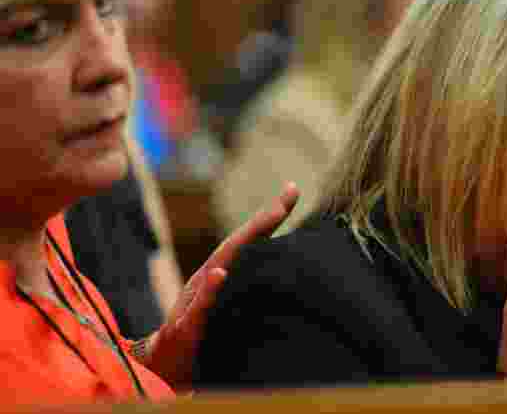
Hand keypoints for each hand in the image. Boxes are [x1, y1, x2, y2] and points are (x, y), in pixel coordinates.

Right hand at [135, 183, 298, 388]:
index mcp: (219, 274)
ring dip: (240, 246)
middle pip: (235, 246)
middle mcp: (207, 280)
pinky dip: (210, 289)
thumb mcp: (229, 305)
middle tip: (283, 204)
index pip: (248, 240)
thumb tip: (285, 264)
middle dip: (261, 222)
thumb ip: (253, 282)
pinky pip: (198, 307)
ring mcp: (195, 301)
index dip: (270, 216)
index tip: (292, 190)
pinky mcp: (186, 327)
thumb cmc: (200, 330)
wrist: (164, 367)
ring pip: (218, 269)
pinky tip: (221, 274)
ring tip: (267, 221)